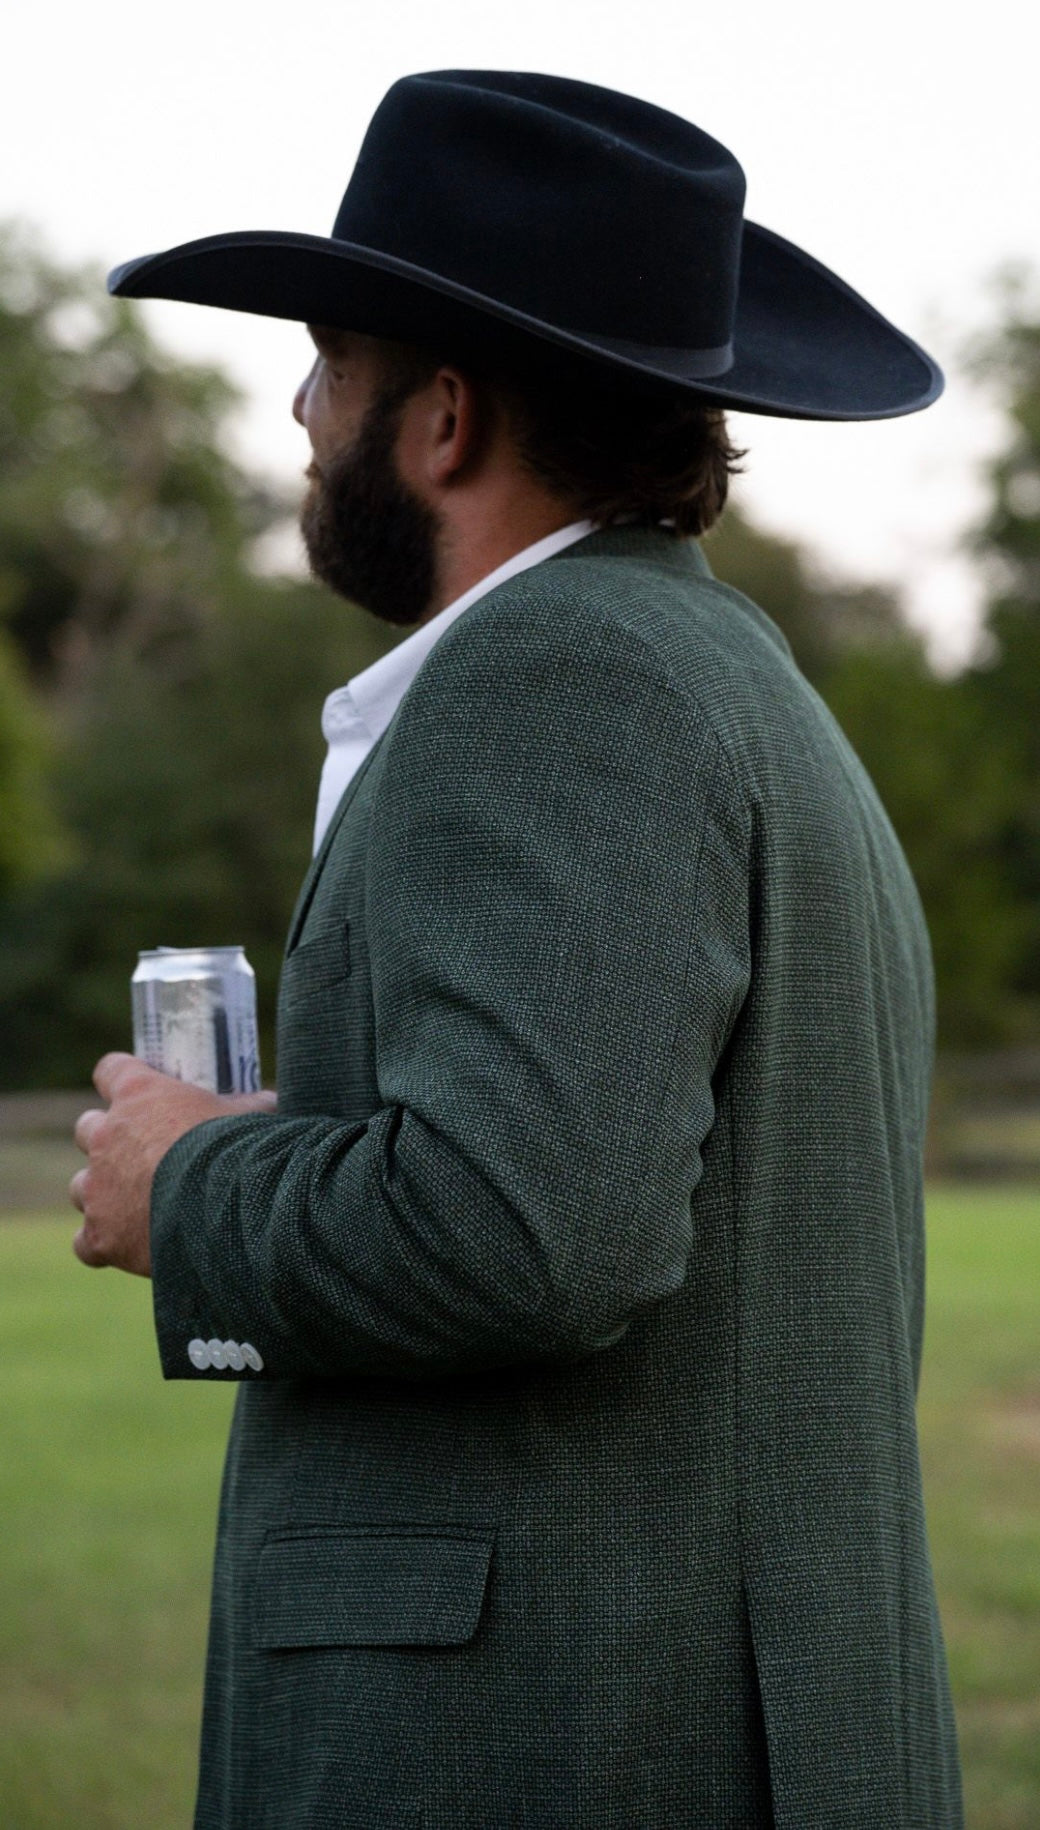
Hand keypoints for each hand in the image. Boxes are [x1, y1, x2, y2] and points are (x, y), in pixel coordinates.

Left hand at [71, 1052, 276, 1275]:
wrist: (229, 1209)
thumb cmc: (241, 1151)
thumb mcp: (253, 1115)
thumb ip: (250, 1105)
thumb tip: (267, 1101)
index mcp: (139, 1094)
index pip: (111, 1070)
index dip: (122, 1080)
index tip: (138, 1091)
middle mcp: (107, 1135)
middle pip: (87, 1128)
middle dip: (109, 1141)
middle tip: (142, 1155)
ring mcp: (98, 1187)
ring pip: (81, 1186)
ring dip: (103, 1192)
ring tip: (137, 1205)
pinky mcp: (100, 1235)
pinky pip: (85, 1241)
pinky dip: (102, 1243)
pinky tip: (127, 1246)